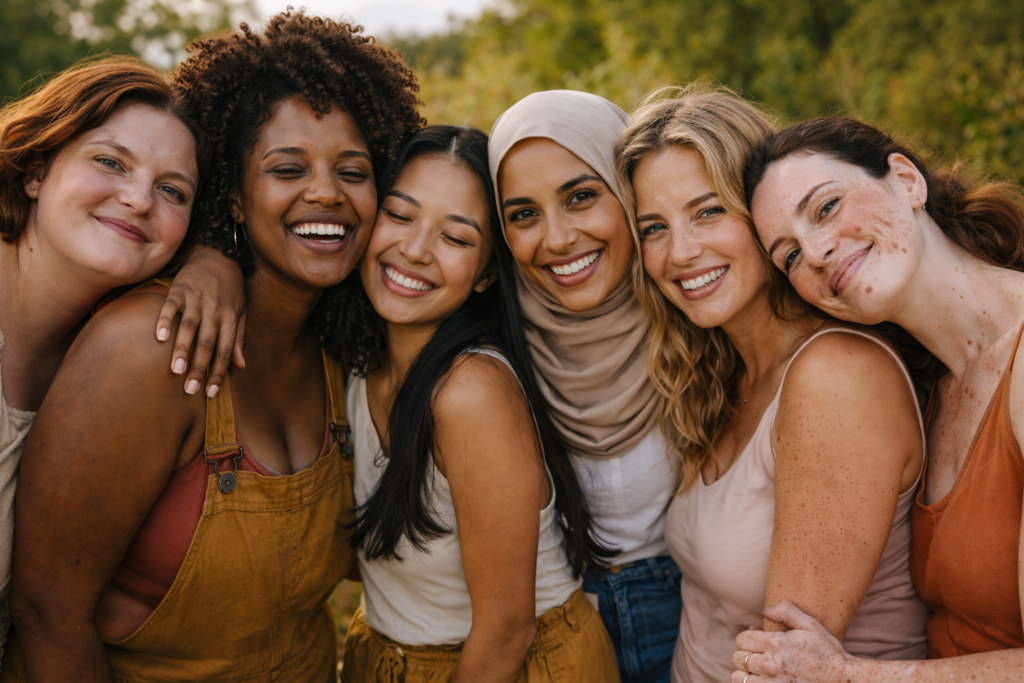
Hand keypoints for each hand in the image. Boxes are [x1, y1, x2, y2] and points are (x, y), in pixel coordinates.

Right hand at [155, 244, 245, 396]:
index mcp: (231, 317)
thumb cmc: (231, 288)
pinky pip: (171, 306)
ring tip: (175, 371)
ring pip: (190, 327)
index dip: (219, 372)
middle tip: (190, 390)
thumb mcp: (241, 311)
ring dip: (182, 349)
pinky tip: (159, 338)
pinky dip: (165, 321)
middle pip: (208, 343)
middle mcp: (215, 309)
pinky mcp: (180, 289)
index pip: (226, 350)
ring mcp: (197, 298)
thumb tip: (241, 366)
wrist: (217, 253)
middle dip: (199, 367)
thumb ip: (239, 338)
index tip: (211, 392)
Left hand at [731, 602, 854, 682]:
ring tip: (756, 671)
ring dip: (745, 673)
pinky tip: (761, 681)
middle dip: (745, 655)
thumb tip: (763, 610)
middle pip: (737, 658)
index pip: (741, 639)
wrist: (843, 680)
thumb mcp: (810, 625)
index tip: (756, 641)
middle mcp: (771, 664)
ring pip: (739, 678)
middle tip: (758, 655)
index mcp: (776, 643)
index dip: (747, 638)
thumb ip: (785, 611)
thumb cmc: (827, 652)